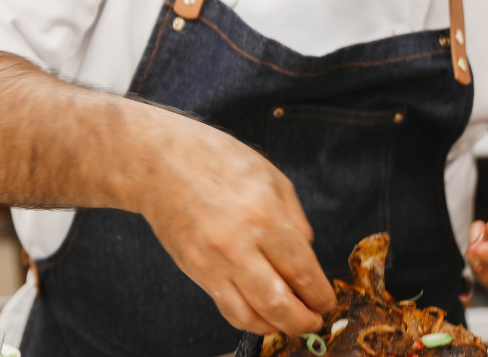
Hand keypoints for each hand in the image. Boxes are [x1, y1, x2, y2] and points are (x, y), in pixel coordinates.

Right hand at [138, 117, 335, 334]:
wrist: (160, 163)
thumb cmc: (217, 160)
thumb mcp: (272, 177)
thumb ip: (295, 220)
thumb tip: (308, 254)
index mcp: (264, 215)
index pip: (301, 270)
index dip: (320, 293)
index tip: (327, 301)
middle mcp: (238, 245)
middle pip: (278, 302)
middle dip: (303, 320)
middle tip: (315, 321)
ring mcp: (212, 262)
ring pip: (250, 315)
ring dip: (277, 327)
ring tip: (291, 323)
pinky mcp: (195, 271)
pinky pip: (226, 308)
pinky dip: (249, 319)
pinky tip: (263, 315)